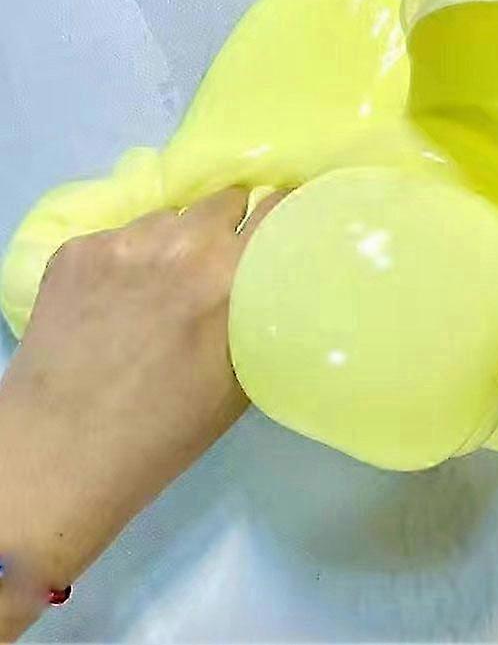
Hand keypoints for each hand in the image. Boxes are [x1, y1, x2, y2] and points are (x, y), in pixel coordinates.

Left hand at [0, 188, 282, 637]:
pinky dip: (126, 261)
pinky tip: (115, 303)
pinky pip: (121, 237)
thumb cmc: (172, 426)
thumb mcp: (248, 369)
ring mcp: (123, 240)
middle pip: (224, 200)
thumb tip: (278, 274)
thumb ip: (266, 308)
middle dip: (226, 230)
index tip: (277, 236)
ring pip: (169, 218)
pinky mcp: (77, 248)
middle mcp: (182, 241)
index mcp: (232, 272)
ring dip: (175, 243)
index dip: (279, 218)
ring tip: (159, 290)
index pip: (276, 204)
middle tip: (216, 270)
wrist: (64, 451)